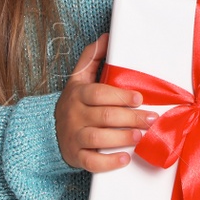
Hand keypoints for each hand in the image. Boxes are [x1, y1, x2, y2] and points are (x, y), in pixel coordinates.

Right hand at [54, 34, 154, 171]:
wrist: (48, 132)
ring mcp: (74, 137)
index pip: (98, 93)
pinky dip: (109, 163)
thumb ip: (92, 57)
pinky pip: (92, 162)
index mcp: (78, 94)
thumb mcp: (78, 78)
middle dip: (131, 118)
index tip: (139, 98)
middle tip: (151, 119)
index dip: (120, 96)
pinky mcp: (76, 157)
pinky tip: (125, 158)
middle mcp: (74, 116)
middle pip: (104, 117)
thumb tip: (108, 37)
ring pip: (98, 139)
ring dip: (122, 138)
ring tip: (140, 136)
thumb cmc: (73, 103)